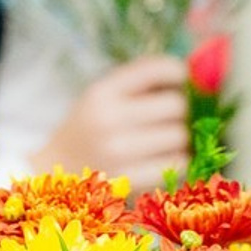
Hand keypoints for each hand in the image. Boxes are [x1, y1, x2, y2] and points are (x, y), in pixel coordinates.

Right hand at [30, 55, 188, 191]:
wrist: (57, 172)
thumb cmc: (89, 129)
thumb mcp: (101, 96)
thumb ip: (140, 81)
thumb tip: (193, 72)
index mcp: (101, 93)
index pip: (156, 70)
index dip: (178, 73)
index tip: (180, 80)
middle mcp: (108, 120)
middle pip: (176, 105)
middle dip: (177, 110)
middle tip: (166, 117)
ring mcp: (119, 153)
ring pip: (180, 137)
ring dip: (177, 138)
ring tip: (159, 142)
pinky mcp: (131, 180)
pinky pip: (178, 164)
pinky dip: (176, 161)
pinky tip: (160, 160)